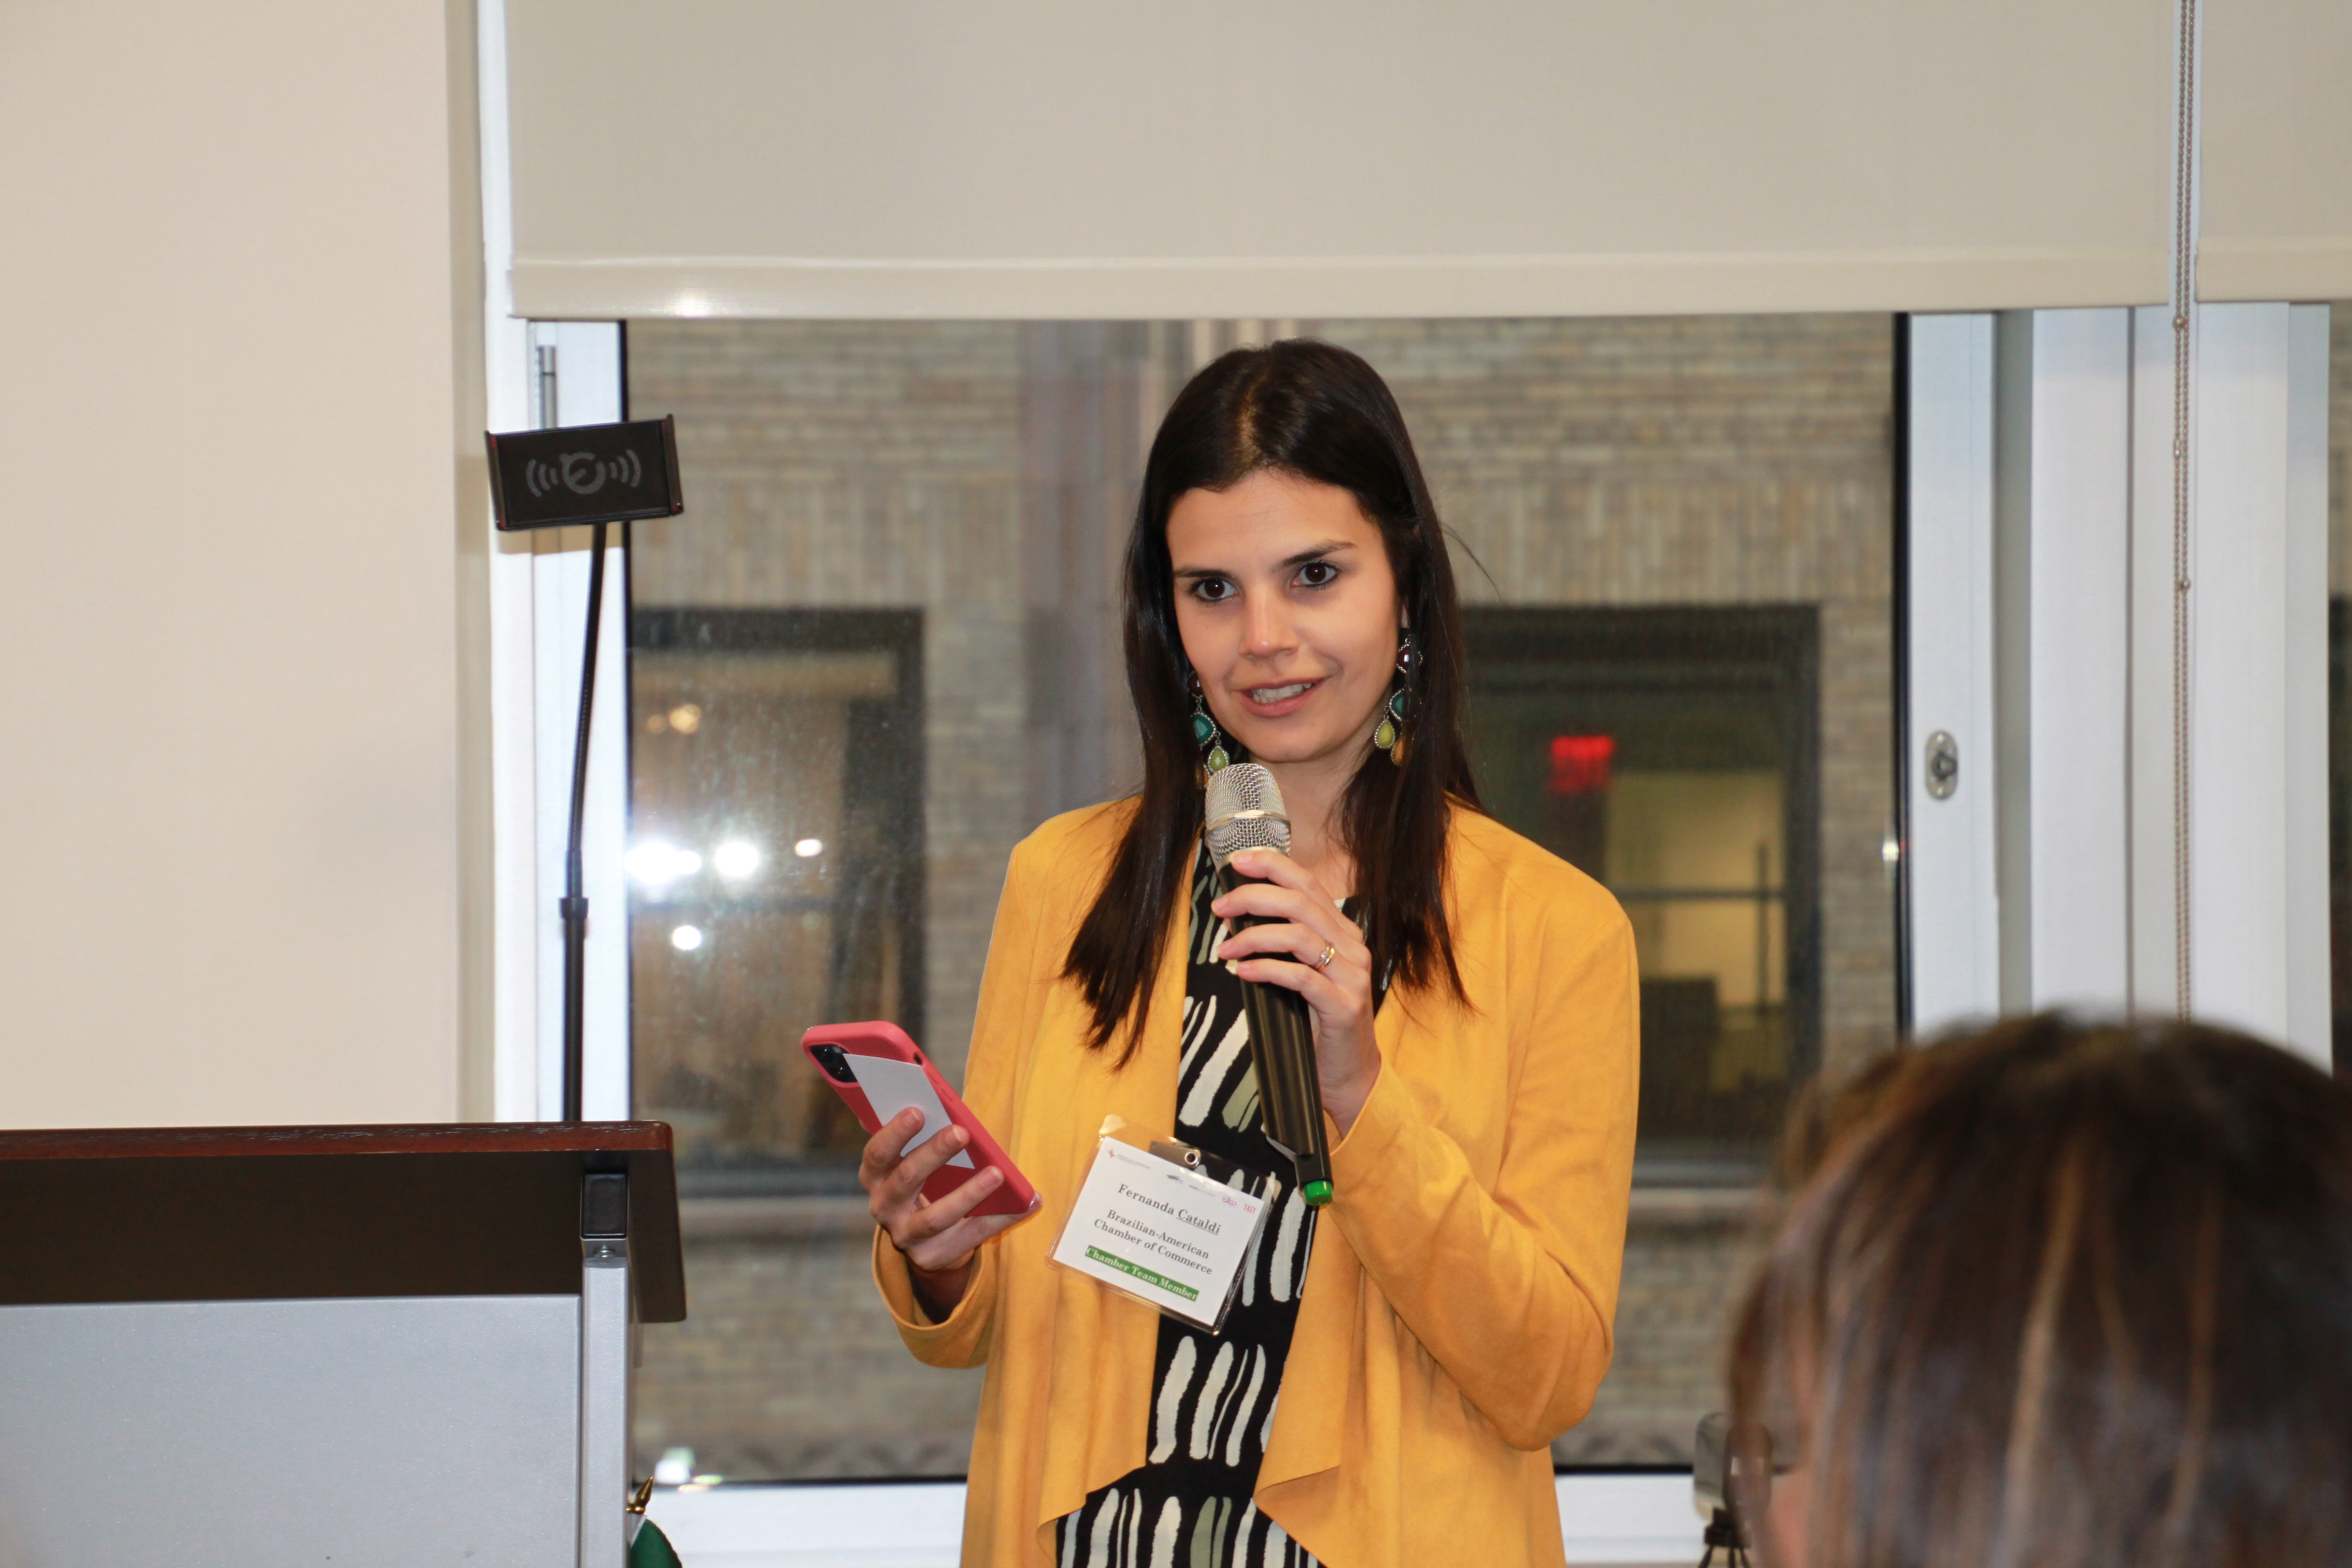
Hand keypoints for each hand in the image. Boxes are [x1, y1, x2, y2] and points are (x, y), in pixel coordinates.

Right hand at [859, 1108, 1036, 1315]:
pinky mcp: (929, 1257)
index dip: (895, 1133)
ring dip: (968, 1193)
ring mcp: (905, 1235)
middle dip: (934, 1153)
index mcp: (875, 1176)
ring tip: (997, 1173)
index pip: (877, 1153)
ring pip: (936, 1216)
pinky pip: (968, 1237)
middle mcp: (883, 1207)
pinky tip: (1027, 1203)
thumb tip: (944, 1106)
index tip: (918, 1111)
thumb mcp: (914, 1160)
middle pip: (906, 1179)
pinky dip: (1000, 1219)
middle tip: (961, 1132)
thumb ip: (921, 1137)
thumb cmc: (926, 1182)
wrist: (926, 1240)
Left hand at [1210, 847, 1380, 1133]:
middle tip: (1220, 907)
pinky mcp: (1344, 1006)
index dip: (1273, 865)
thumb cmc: (1318, 1022)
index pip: (1309, 884)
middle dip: (1253, 897)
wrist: (1349, 1074)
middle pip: (1301, 902)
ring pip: (1300, 935)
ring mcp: (1352, 976)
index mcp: (1343, 933)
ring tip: (1225, 950)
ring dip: (1254, 936)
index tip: (1237, 861)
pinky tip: (1242, 973)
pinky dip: (1266, 969)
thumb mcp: (1301, 974)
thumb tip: (1236, 916)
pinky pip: (1300, 977)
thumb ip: (1280, 944)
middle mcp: (1353, 947)